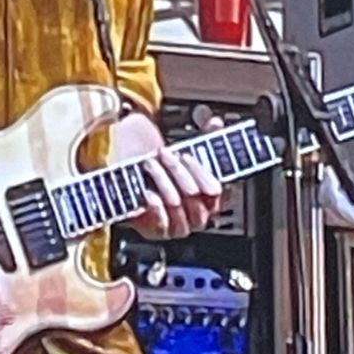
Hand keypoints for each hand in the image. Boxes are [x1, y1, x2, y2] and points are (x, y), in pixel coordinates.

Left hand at [115, 111, 224, 240]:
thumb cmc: (165, 168)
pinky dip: (154, 205)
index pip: (217, 189)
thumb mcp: (187, 150)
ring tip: (150, 164)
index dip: (201, 171)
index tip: (186, 154)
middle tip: (164, 153)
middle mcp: (199, 214)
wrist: (136, 180)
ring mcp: (180, 225)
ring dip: (162, 180)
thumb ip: (206, 137)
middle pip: (195, 194)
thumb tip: (215, 122)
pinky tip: (147, 191)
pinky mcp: (159, 231)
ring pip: (177, 204)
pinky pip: (161, 222)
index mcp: (212, 198)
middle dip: (178, 170)